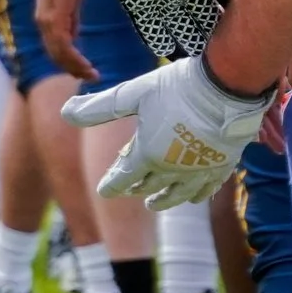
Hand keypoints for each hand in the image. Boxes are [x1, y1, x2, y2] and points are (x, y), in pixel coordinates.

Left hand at [35, 0, 95, 81]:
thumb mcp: (70, 2)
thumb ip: (70, 20)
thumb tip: (73, 36)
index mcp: (45, 18)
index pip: (54, 47)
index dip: (68, 62)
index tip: (84, 71)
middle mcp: (42, 22)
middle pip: (55, 54)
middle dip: (73, 69)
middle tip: (90, 77)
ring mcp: (47, 20)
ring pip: (59, 53)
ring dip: (75, 67)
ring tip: (91, 74)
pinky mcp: (55, 16)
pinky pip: (63, 44)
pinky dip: (74, 57)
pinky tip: (86, 64)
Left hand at [61, 55, 272, 209]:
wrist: (226, 89)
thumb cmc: (176, 88)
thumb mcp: (133, 94)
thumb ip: (99, 107)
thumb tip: (65, 112)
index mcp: (147, 155)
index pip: (123, 178)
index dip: (111, 185)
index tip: (104, 192)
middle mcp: (172, 170)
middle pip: (148, 187)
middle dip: (135, 189)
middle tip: (129, 190)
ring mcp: (198, 172)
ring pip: (177, 195)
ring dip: (164, 200)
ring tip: (155, 204)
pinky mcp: (221, 167)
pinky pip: (205, 190)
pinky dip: (195, 196)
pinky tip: (193, 197)